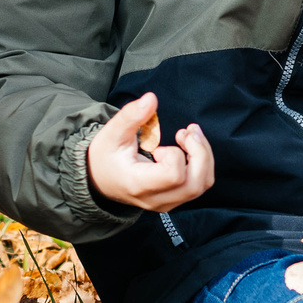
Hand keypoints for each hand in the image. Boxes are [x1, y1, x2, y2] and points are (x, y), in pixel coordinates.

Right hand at [86, 94, 213, 211]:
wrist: (99, 179)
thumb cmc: (105, 156)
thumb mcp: (112, 132)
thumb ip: (131, 115)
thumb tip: (151, 98)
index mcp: (139, 184)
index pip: (174, 175)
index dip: (175, 154)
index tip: (159, 146)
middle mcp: (155, 199)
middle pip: (195, 184)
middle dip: (200, 153)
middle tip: (187, 132)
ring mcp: (166, 203)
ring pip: (201, 185)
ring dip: (203, 156)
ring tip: (190, 136)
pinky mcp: (173, 199)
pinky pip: (198, 184)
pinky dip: (201, 164)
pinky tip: (188, 148)